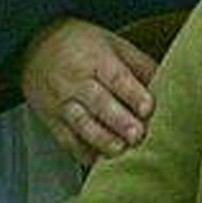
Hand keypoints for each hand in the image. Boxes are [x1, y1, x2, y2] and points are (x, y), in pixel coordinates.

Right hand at [20, 18, 156, 166]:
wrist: (33, 45)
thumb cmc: (81, 44)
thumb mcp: (113, 43)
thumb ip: (139, 65)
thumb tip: (167, 82)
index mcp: (95, 60)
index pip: (116, 78)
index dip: (132, 93)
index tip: (149, 108)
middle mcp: (75, 82)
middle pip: (98, 103)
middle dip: (119, 121)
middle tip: (138, 135)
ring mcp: (60, 102)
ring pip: (81, 124)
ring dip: (101, 139)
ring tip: (120, 150)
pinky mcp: (50, 119)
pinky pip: (65, 138)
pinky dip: (81, 151)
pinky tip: (98, 159)